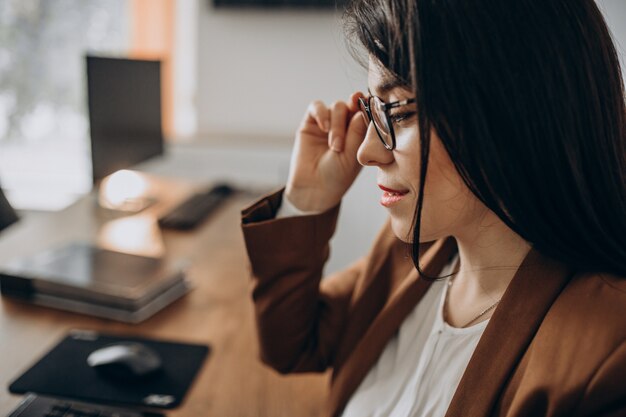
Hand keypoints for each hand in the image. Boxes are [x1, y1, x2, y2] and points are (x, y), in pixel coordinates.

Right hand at [285, 92, 367, 212]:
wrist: (314, 188)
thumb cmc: (338, 176)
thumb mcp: (352, 156)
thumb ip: (357, 133)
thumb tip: (361, 111)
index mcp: (360, 132)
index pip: (366, 112)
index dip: (369, 105)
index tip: (372, 101)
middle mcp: (345, 125)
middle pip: (352, 105)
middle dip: (355, 106)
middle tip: (355, 109)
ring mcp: (328, 123)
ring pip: (337, 107)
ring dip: (338, 124)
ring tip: (335, 146)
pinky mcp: (311, 123)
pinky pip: (316, 107)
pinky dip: (322, 114)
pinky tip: (325, 128)